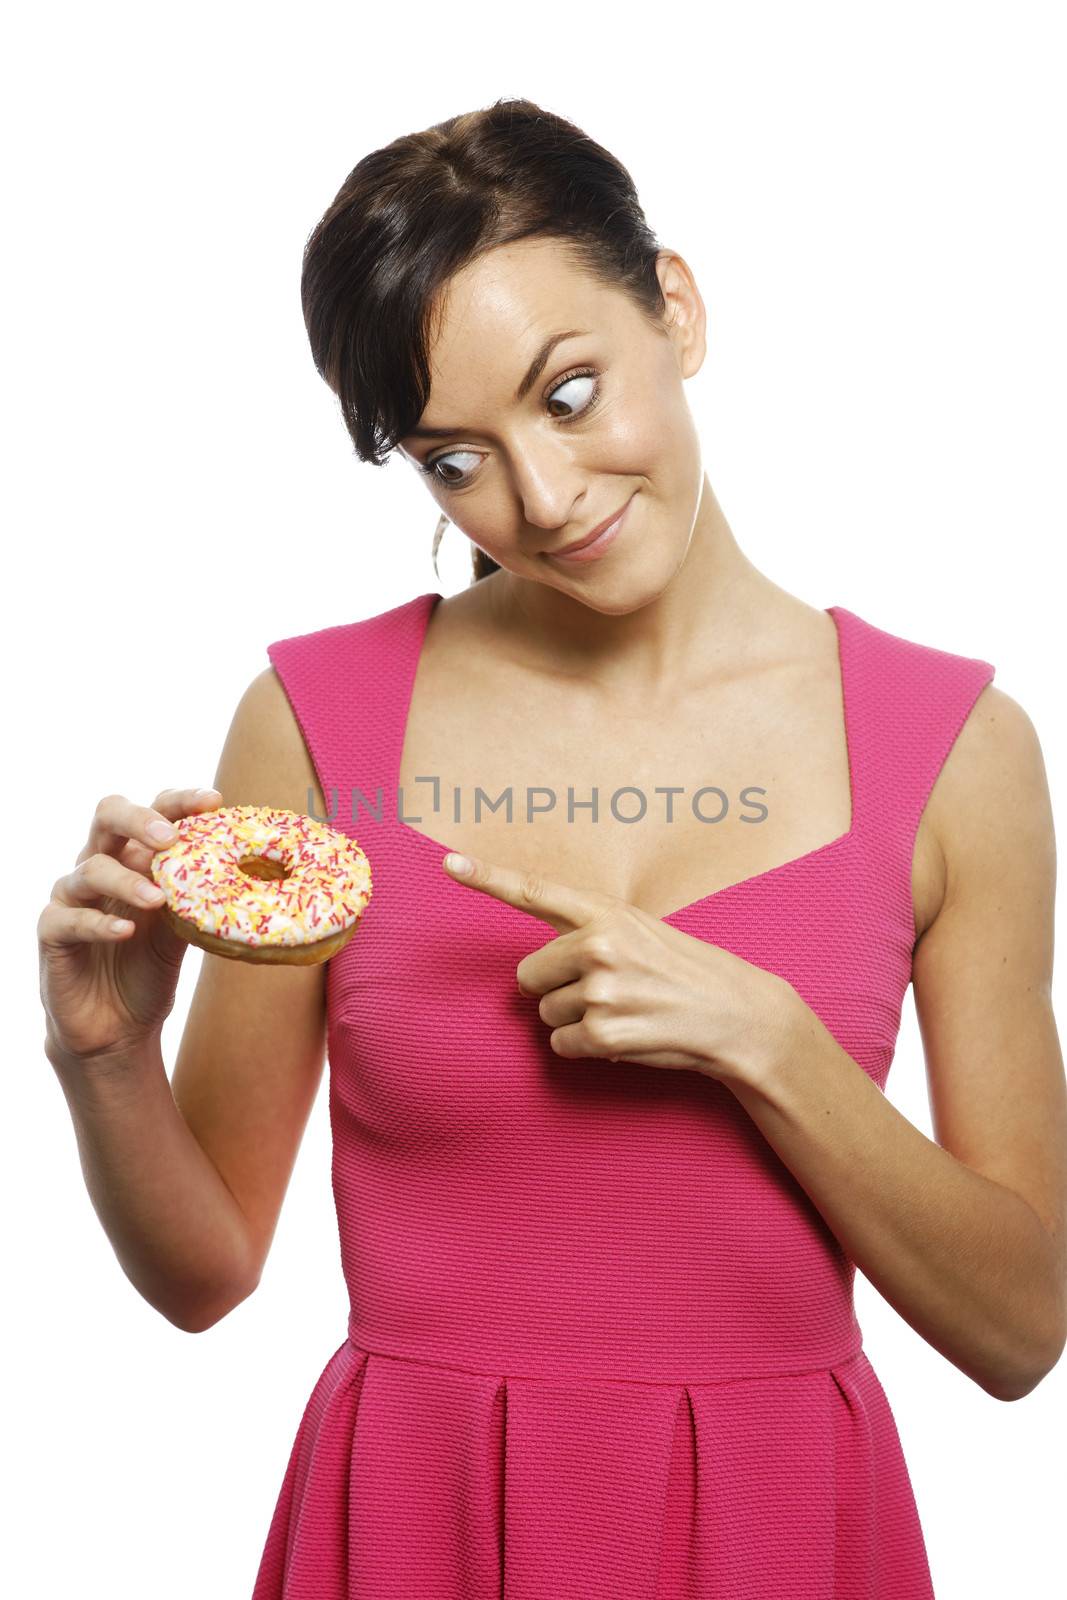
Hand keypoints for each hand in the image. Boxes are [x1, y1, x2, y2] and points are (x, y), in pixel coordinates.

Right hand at [37, 786, 223, 1069]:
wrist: (117, 1028)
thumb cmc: (149, 970)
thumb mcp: (181, 931)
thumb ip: (199, 900)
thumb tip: (250, 876)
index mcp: (135, 858)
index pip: (155, 812)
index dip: (181, 802)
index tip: (214, 801)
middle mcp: (101, 866)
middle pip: (108, 816)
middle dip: (140, 820)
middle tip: (170, 838)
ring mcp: (72, 897)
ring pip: (90, 869)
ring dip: (127, 881)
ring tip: (157, 900)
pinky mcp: (52, 933)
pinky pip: (69, 918)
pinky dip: (98, 922)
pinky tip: (125, 932)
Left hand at [442, 851, 796, 1083]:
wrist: (737, 1014)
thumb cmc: (683, 972)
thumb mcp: (640, 932)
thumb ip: (587, 934)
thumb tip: (534, 967)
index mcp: (606, 913)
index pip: (535, 891)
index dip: (487, 877)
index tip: (450, 862)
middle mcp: (599, 944)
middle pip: (528, 975)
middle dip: (554, 990)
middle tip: (604, 992)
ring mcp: (601, 988)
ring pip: (546, 1014)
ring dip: (577, 1021)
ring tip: (625, 1012)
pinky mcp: (604, 1029)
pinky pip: (563, 1044)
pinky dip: (587, 1048)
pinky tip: (624, 1036)